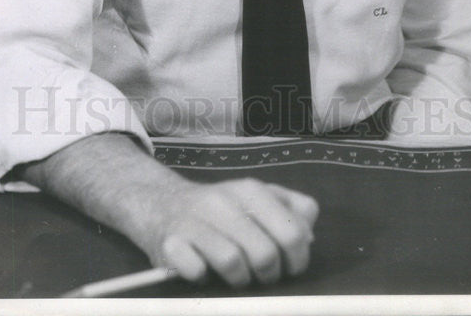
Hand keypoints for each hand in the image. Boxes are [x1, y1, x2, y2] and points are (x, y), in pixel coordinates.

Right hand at [17, 132, 317, 288]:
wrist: (161, 202)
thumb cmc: (219, 207)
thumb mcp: (257, 197)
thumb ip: (291, 208)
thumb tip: (309, 234)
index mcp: (251, 190)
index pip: (292, 232)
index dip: (297, 258)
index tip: (290, 266)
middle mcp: (223, 201)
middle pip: (265, 253)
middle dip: (270, 274)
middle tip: (263, 275)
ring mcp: (194, 221)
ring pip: (233, 263)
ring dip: (240, 280)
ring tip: (236, 276)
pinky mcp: (169, 243)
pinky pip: (196, 270)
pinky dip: (203, 276)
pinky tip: (203, 269)